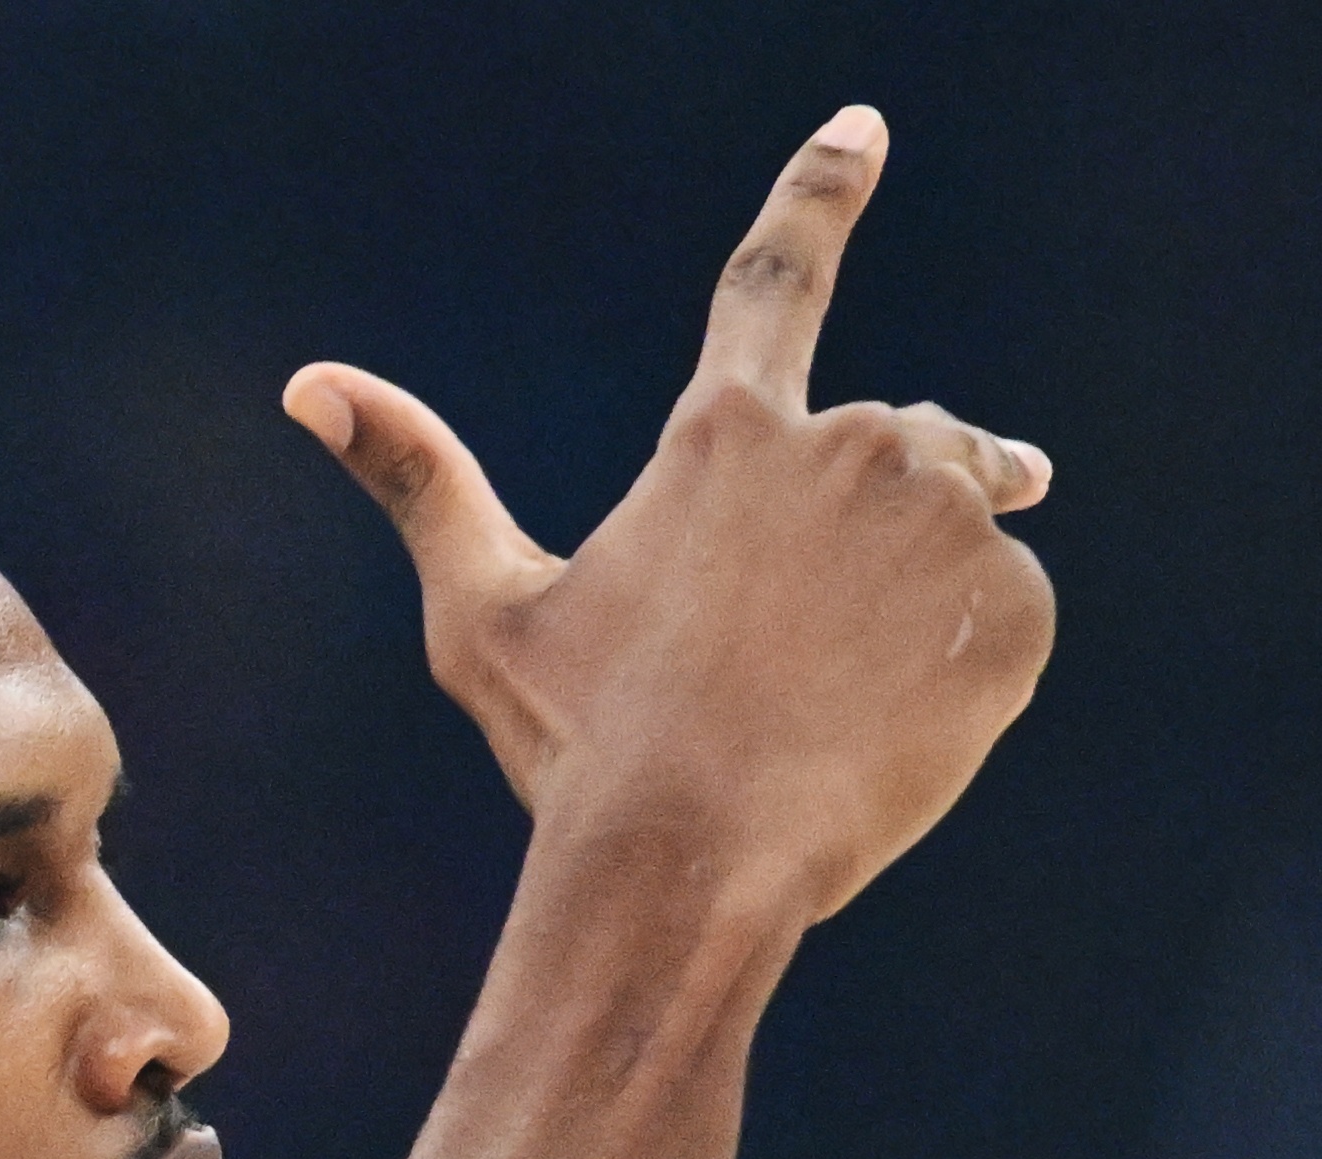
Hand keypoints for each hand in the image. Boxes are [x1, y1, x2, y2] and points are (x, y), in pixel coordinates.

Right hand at [286, 106, 1054, 924]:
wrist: (697, 868)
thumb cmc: (583, 751)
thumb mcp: (487, 615)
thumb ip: (420, 481)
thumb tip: (308, 383)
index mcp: (726, 434)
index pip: (776, 278)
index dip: (818, 192)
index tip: (859, 129)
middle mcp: (847, 447)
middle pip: (897, 442)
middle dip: (882, 511)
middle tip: (829, 636)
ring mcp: (943, 525)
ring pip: (960, 531)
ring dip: (920, 594)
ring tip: (847, 699)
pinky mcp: (1013, 611)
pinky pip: (1010, 618)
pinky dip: (971, 667)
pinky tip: (898, 733)